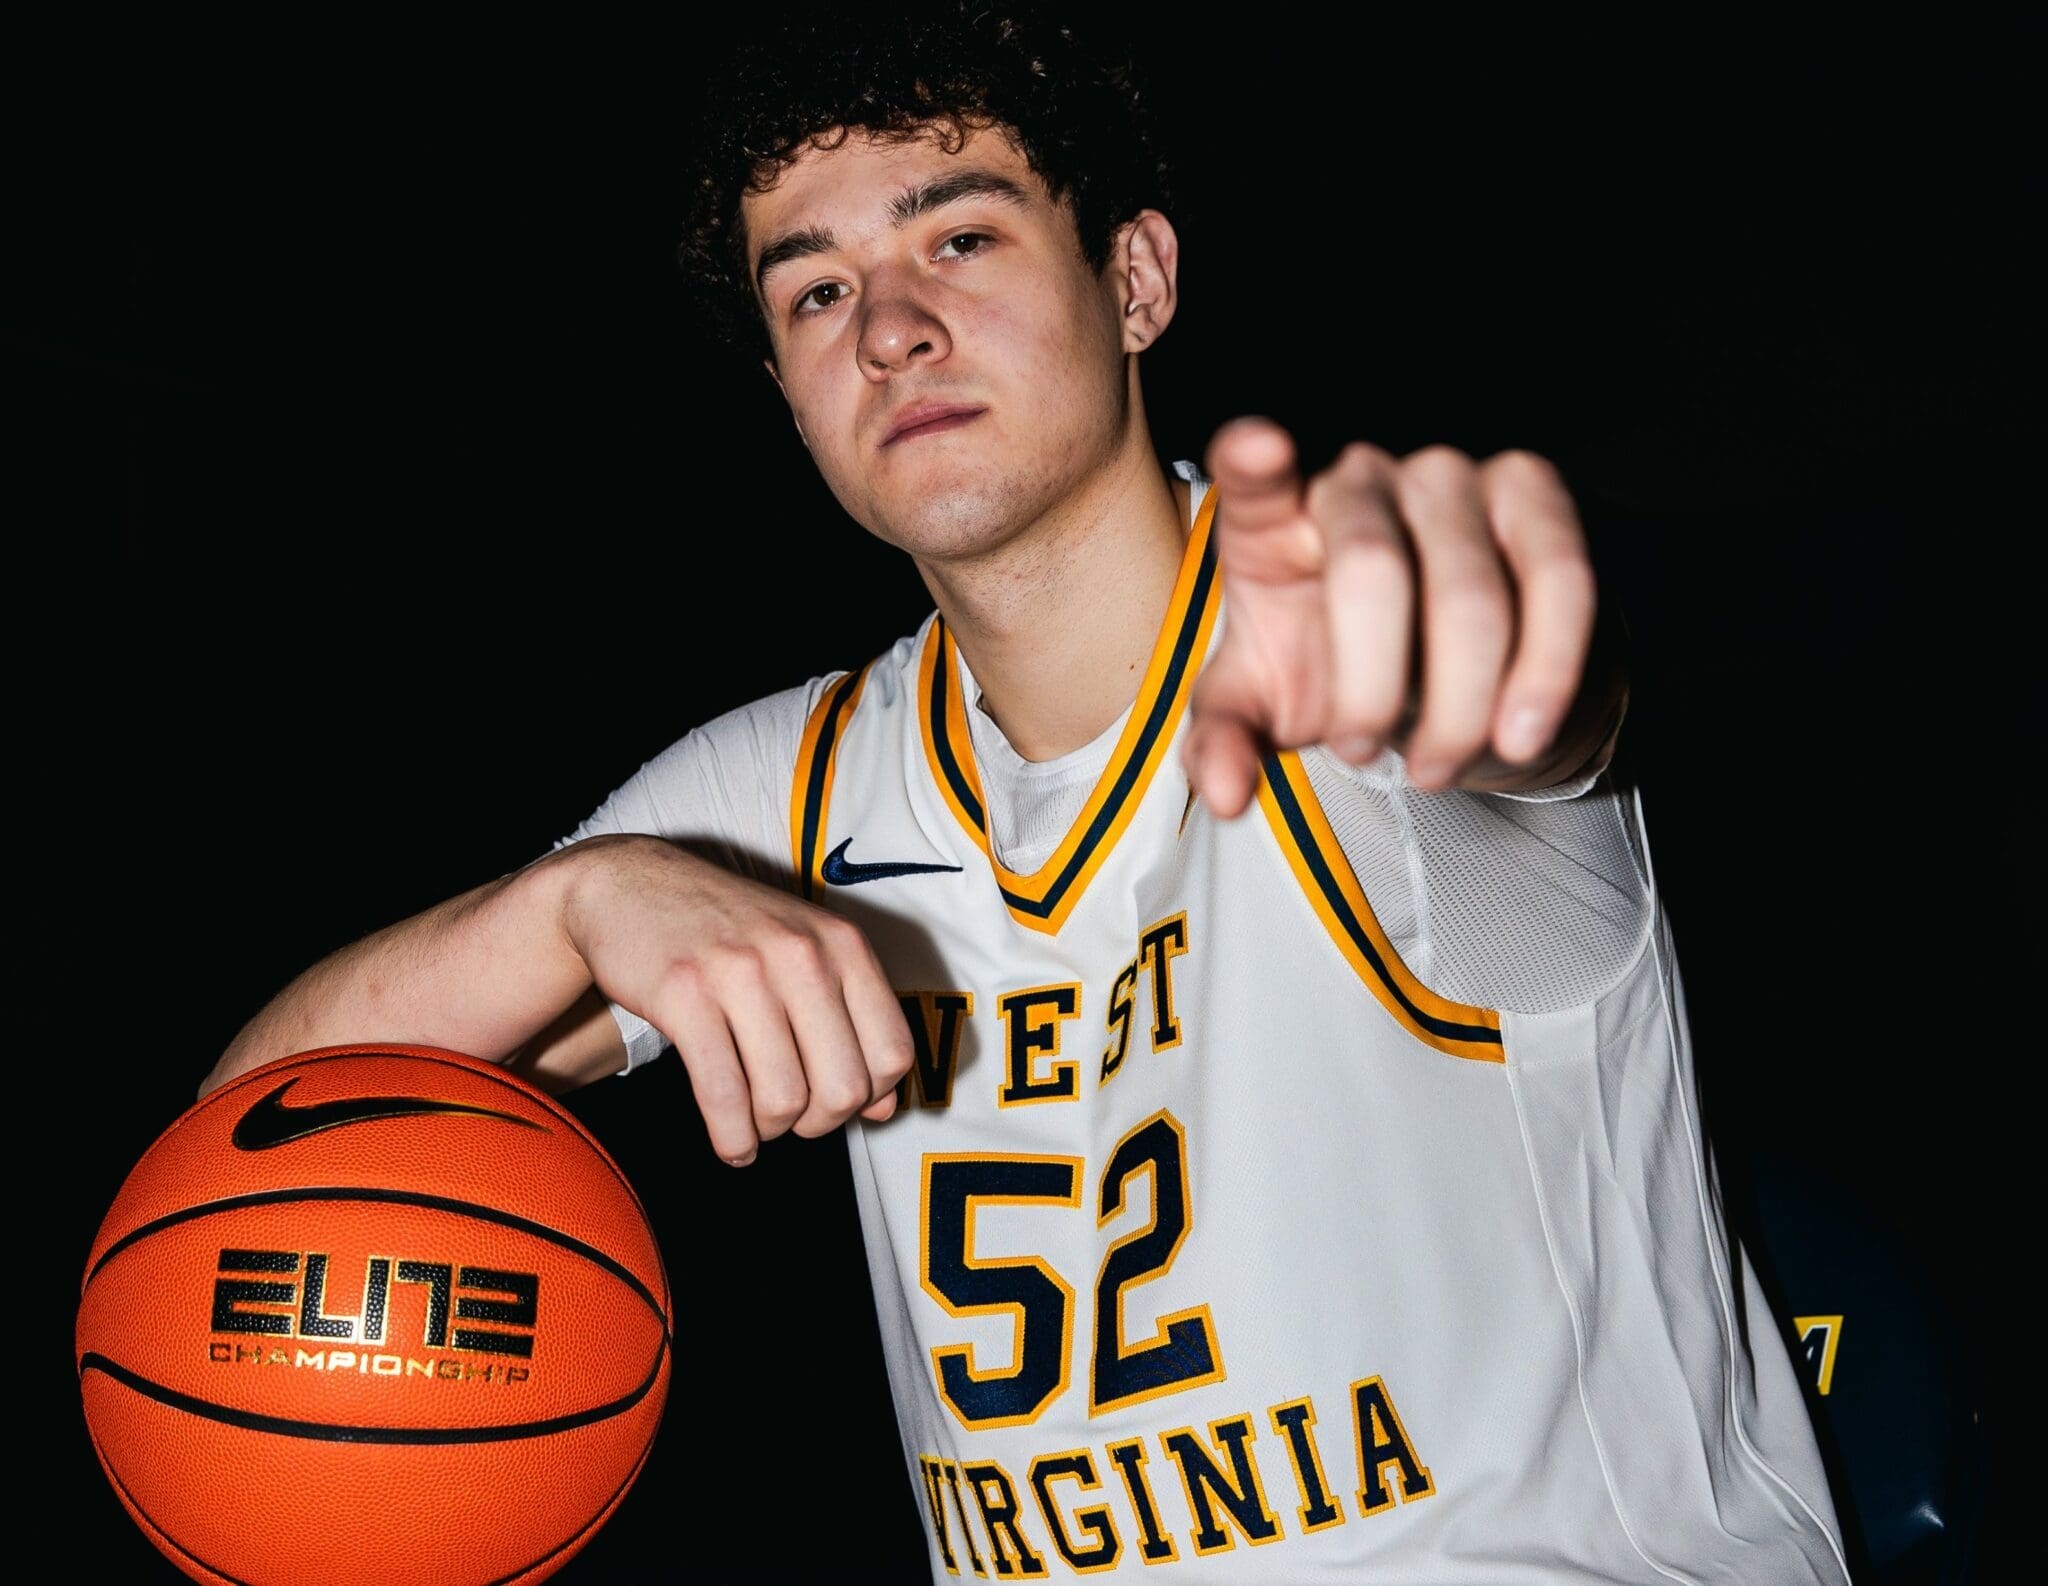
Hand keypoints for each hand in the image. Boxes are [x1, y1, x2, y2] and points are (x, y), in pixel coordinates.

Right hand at [563, 837, 915, 1165]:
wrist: (629, 883)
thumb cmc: (727, 930)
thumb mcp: (806, 955)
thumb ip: (853, 1023)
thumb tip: (885, 1109)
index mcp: (843, 944)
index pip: (893, 1053)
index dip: (868, 1096)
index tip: (833, 1099)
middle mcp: (801, 954)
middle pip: (843, 1088)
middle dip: (819, 1123)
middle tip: (791, 1118)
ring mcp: (742, 972)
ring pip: (784, 1100)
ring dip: (769, 1131)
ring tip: (754, 1123)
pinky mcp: (684, 995)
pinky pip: (724, 1096)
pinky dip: (732, 1138)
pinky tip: (731, 1143)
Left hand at [1183, 417, 1607, 814]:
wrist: (1430, 659)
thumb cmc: (1330, 661)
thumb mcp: (1264, 702)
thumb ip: (1226, 739)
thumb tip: (1224, 793)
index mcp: (1271, 518)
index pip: (1252, 479)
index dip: (1253, 458)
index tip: (1256, 446)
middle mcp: (1357, 476)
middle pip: (1372, 569)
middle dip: (1369, 688)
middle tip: (1360, 755)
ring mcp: (1449, 476)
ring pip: (1472, 595)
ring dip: (1458, 705)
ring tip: (1434, 765)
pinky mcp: (1533, 495)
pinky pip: (1560, 582)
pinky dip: (1545, 674)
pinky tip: (1518, 733)